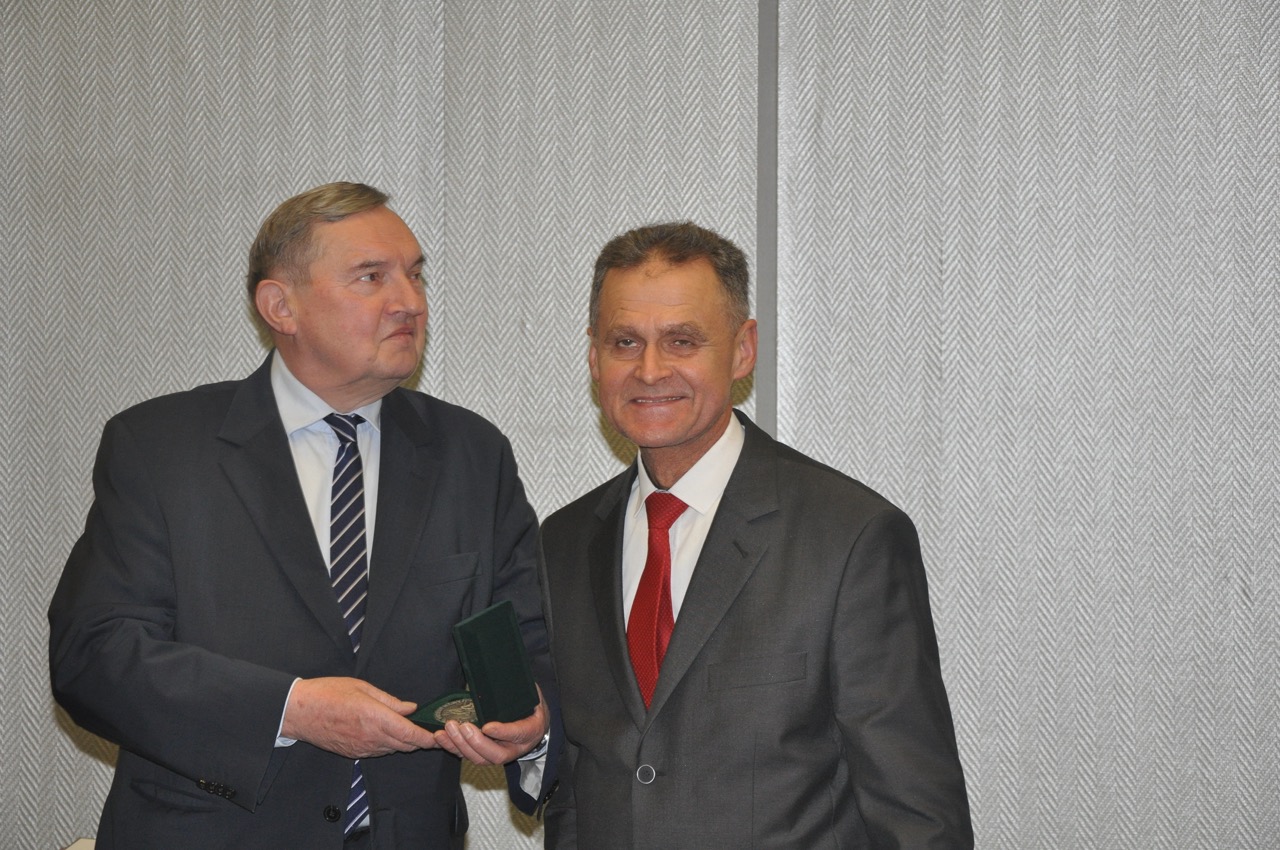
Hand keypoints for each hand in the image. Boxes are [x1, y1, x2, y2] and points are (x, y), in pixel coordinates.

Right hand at [282, 677, 439, 758]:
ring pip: (392, 750)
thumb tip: (410, 708)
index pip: (410, 734)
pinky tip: (385, 732)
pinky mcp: (353, 754)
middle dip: (419, 739)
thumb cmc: (328, 693)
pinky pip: (378, 752)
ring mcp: (362, 748)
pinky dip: (387, 745)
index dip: (427, 737)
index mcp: (375, 718)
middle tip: (427, 729)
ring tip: (406, 728)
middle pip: (405, 745)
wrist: (299, 712)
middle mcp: (371, 737)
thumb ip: (389, 701)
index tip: (438, 735)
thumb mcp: (362, 687)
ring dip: (403, 742)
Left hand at [433, 685, 548, 765]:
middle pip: (494, 754)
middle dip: (476, 741)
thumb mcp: (534, 697)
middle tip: (462, 726)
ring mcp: (497, 754)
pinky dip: (451, 747)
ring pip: (478, 758)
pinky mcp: (483, 754)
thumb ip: (523, 689)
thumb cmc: (531, 709)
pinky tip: (440, 736)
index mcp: (529, 732)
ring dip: (460, 745)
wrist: (533, 728)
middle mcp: (513, 748)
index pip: (517, 734)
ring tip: (447, 729)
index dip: (502, 732)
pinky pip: (466, 755)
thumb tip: (506, 672)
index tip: (487, 726)